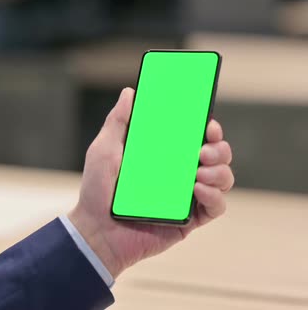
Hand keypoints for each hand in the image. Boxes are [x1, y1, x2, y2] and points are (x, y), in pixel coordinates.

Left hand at [69, 88, 233, 277]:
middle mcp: (179, 173)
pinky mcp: (190, 220)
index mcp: (164, 155)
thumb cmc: (97, 189)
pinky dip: (214, 196)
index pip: (195, 136)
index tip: (208, 123)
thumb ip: (118, 121)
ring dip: (219, 171)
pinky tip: (197, 190)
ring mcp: (186, 196)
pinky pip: (216, 207)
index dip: (209, 128)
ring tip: (198, 172)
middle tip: (203, 151)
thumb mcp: (104, 149)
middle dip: (219, 149)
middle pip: (217, 155)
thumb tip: (130, 92)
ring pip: (223, 178)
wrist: (96, 228)